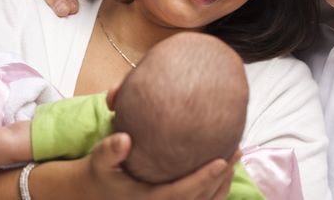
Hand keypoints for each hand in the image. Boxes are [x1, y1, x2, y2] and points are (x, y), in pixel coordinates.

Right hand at [81, 133, 236, 199]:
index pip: (183, 193)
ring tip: (236, 155)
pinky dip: (217, 187)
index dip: (204, 179)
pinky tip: (225, 166)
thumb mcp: (99, 162)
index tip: (221, 161)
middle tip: (237, 150)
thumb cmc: (101, 174)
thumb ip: (109, 151)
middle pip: (201, 198)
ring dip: (223, 181)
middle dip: (222, 176)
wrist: (96, 193)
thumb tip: (123, 139)